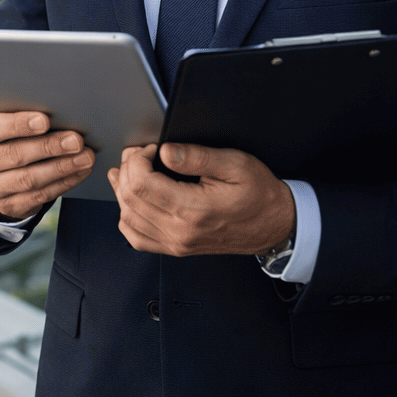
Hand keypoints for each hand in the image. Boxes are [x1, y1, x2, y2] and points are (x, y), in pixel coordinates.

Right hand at [0, 98, 94, 219]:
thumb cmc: (5, 135)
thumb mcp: (1, 119)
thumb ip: (11, 106)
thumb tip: (29, 88)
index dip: (19, 125)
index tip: (45, 120)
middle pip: (15, 155)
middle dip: (49, 147)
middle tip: (77, 140)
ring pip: (29, 179)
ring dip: (62, 167)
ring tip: (86, 157)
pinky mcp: (9, 206)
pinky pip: (39, 196)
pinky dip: (64, 183)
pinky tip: (80, 171)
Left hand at [107, 143, 294, 255]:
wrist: (274, 224)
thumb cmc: (259, 195)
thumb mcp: (235, 164)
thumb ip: (197, 156)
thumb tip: (165, 152)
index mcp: (193, 210)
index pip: (140, 183)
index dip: (138, 158)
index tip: (151, 149)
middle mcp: (180, 231)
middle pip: (129, 198)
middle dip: (127, 169)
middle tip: (140, 155)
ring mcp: (176, 243)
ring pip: (127, 218)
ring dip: (122, 191)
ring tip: (131, 171)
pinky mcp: (175, 248)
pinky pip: (136, 238)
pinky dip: (127, 217)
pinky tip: (132, 200)